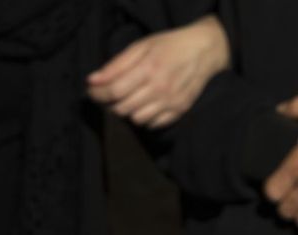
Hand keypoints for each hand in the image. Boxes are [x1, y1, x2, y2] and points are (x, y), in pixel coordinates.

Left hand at [87, 15, 229, 128]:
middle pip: (122, 109)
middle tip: (111, 94)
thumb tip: (93, 81)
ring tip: (130, 98)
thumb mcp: (142, 46)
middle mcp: (160, 88)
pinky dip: (145, 118)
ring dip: (128, 111)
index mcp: (149, 69)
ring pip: (135, 120)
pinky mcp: (179, 111)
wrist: (205, 50)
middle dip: (111, 104)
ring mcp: (171, 102)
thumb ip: (117, 65)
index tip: (92, 91)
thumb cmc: (170, 46)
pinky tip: (146, 105)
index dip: (97, 94)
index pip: (113, 92)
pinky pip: (152, 125)